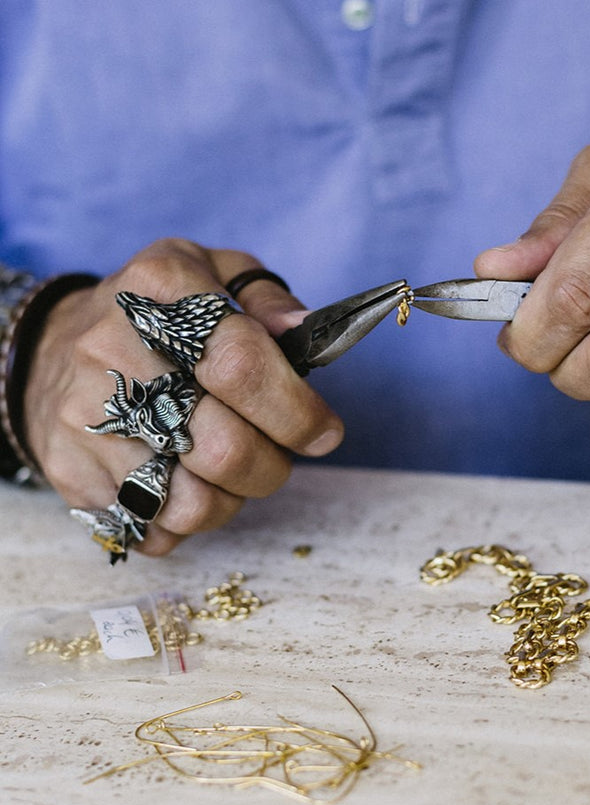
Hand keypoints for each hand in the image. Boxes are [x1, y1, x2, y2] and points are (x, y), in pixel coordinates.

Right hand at [23, 238, 343, 555]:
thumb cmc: (158, 318)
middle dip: (273, 465)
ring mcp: (85, 415)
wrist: (49, 349)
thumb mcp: (211, 274)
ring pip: (191, 504)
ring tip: (230, 471)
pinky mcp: (71, 470)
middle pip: (223, 447)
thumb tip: (304, 332)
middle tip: (278, 454)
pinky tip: (184, 483)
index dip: (297, 411)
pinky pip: (154, 529)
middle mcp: (111, 348)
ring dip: (232, 499)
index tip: (325, 432)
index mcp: (159, 287)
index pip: (241, 364)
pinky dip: (186, 521)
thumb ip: (266, 298)